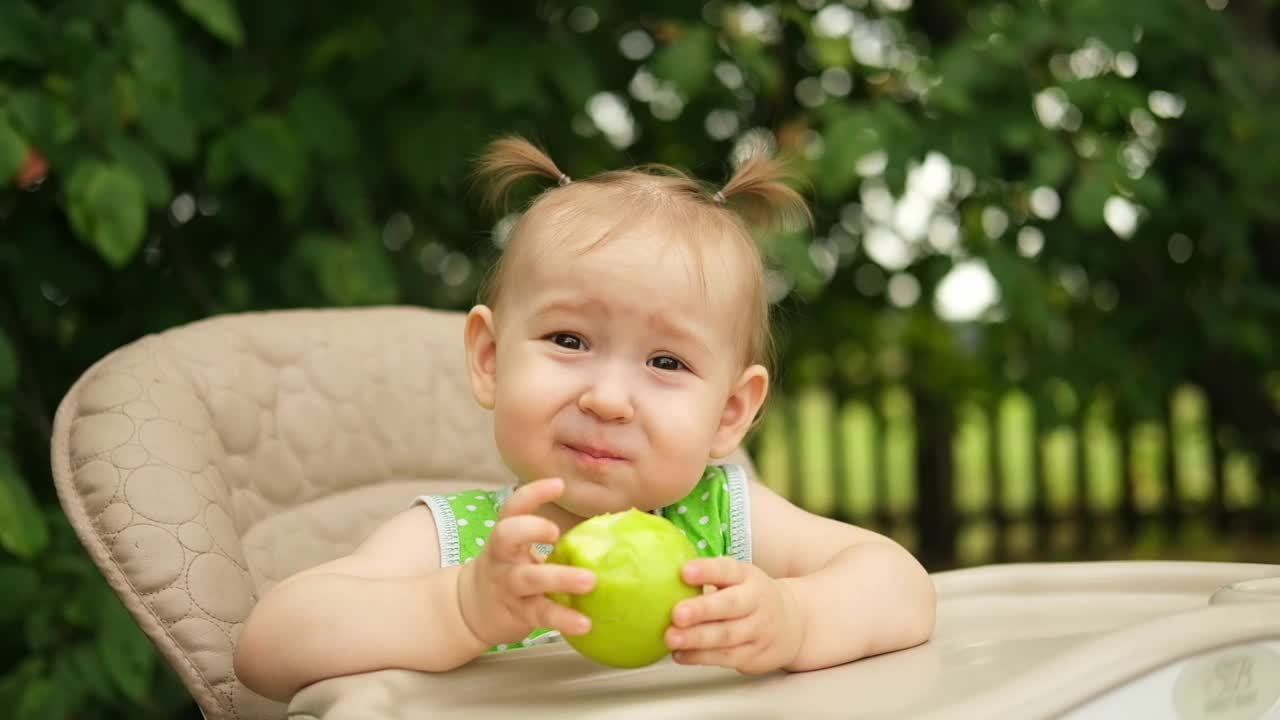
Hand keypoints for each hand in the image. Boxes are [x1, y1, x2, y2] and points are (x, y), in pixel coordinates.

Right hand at [457, 478, 595, 645]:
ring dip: (560, 578)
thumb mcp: (519, 549)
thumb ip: (547, 538)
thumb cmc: (510, 570)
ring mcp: (508, 586)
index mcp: (506, 537)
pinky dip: (563, 619)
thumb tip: (602, 526)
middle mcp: (502, 557)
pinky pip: (541, 614)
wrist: (472, 610)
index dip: (533, 494)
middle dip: (530, 529)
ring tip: (589, 581)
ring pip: (528, 579)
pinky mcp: (518, 613)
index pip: (513, 508)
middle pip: (506, 535)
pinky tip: (584, 623)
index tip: (559, 485)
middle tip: (555, 532)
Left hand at [664, 557, 804, 673]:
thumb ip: (708, 575)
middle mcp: (756, 602)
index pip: (728, 570)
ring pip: (727, 636)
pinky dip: (700, 657)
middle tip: (677, 613)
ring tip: (671, 638)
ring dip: (697, 639)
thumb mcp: (738, 578)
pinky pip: (726, 657)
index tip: (684, 571)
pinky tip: (680, 654)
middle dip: (703, 610)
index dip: (706, 570)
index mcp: (747, 577)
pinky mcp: (754, 655)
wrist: (793, 624)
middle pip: (730, 606)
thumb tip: (660, 568)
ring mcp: (757, 630)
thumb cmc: (750, 597)